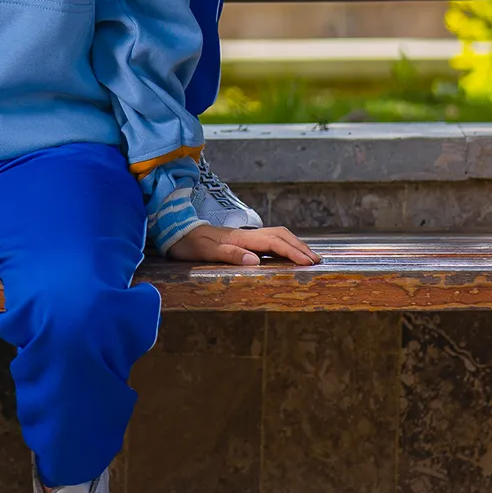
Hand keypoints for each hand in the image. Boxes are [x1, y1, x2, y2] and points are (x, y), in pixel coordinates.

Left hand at [165, 224, 320, 267]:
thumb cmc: (187, 243)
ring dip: (294, 244)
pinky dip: (283, 245)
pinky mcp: (240, 239)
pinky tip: (286, 253)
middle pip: (280, 235)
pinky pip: (268, 240)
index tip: (308, 262)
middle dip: (300, 247)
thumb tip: (255, 261)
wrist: (174, 230)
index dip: (292, 252)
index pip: (273, 242)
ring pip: (276, 235)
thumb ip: (229, 255)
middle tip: (317, 261)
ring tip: (307, 256)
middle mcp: (245, 234)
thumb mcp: (204, 251)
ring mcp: (243, 236)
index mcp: (239, 238)